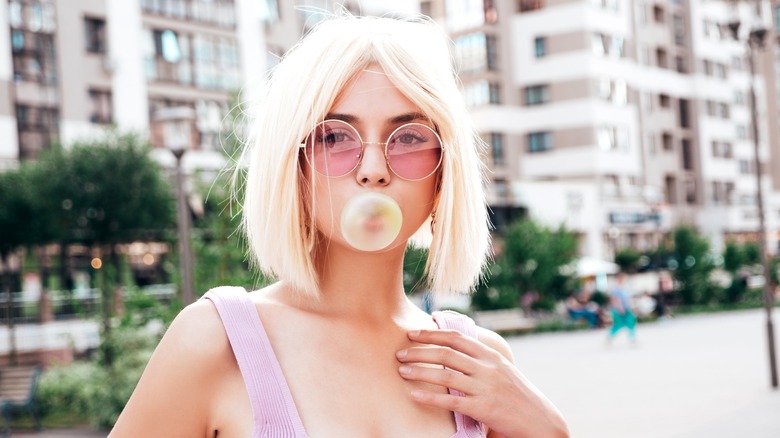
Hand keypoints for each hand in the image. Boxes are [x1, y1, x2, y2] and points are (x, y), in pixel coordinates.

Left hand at [396, 329, 567, 437]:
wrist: (542, 422)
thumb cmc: (518, 396)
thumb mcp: (502, 371)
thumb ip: (480, 362)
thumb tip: (453, 353)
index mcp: (491, 356)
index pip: (456, 337)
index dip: (432, 334)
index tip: (413, 334)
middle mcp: (488, 368)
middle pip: (446, 353)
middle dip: (420, 351)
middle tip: (400, 353)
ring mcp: (486, 387)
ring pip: (446, 374)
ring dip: (419, 371)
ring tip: (402, 370)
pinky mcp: (484, 408)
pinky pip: (452, 401)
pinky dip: (430, 397)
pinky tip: (414, 395)